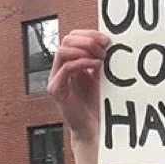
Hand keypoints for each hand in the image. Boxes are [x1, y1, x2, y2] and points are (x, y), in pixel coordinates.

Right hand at [46, 29, 109, 143]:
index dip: (89, 34)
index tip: (107, 39)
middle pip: (66, 40)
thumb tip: (108, 42)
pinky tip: (95, 65)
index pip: (74, 38)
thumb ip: (100, 60)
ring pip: (62, 51)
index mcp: (71, 62)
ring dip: (83, 50)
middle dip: (87, 40)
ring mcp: (56, 78)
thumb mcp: (101, 77)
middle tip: (104, 48)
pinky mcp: (56, 89)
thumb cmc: (98, 105)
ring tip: (100, 57)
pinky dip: (81, 63)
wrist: (93, 128)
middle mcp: (61, 68)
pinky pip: (65, 68)